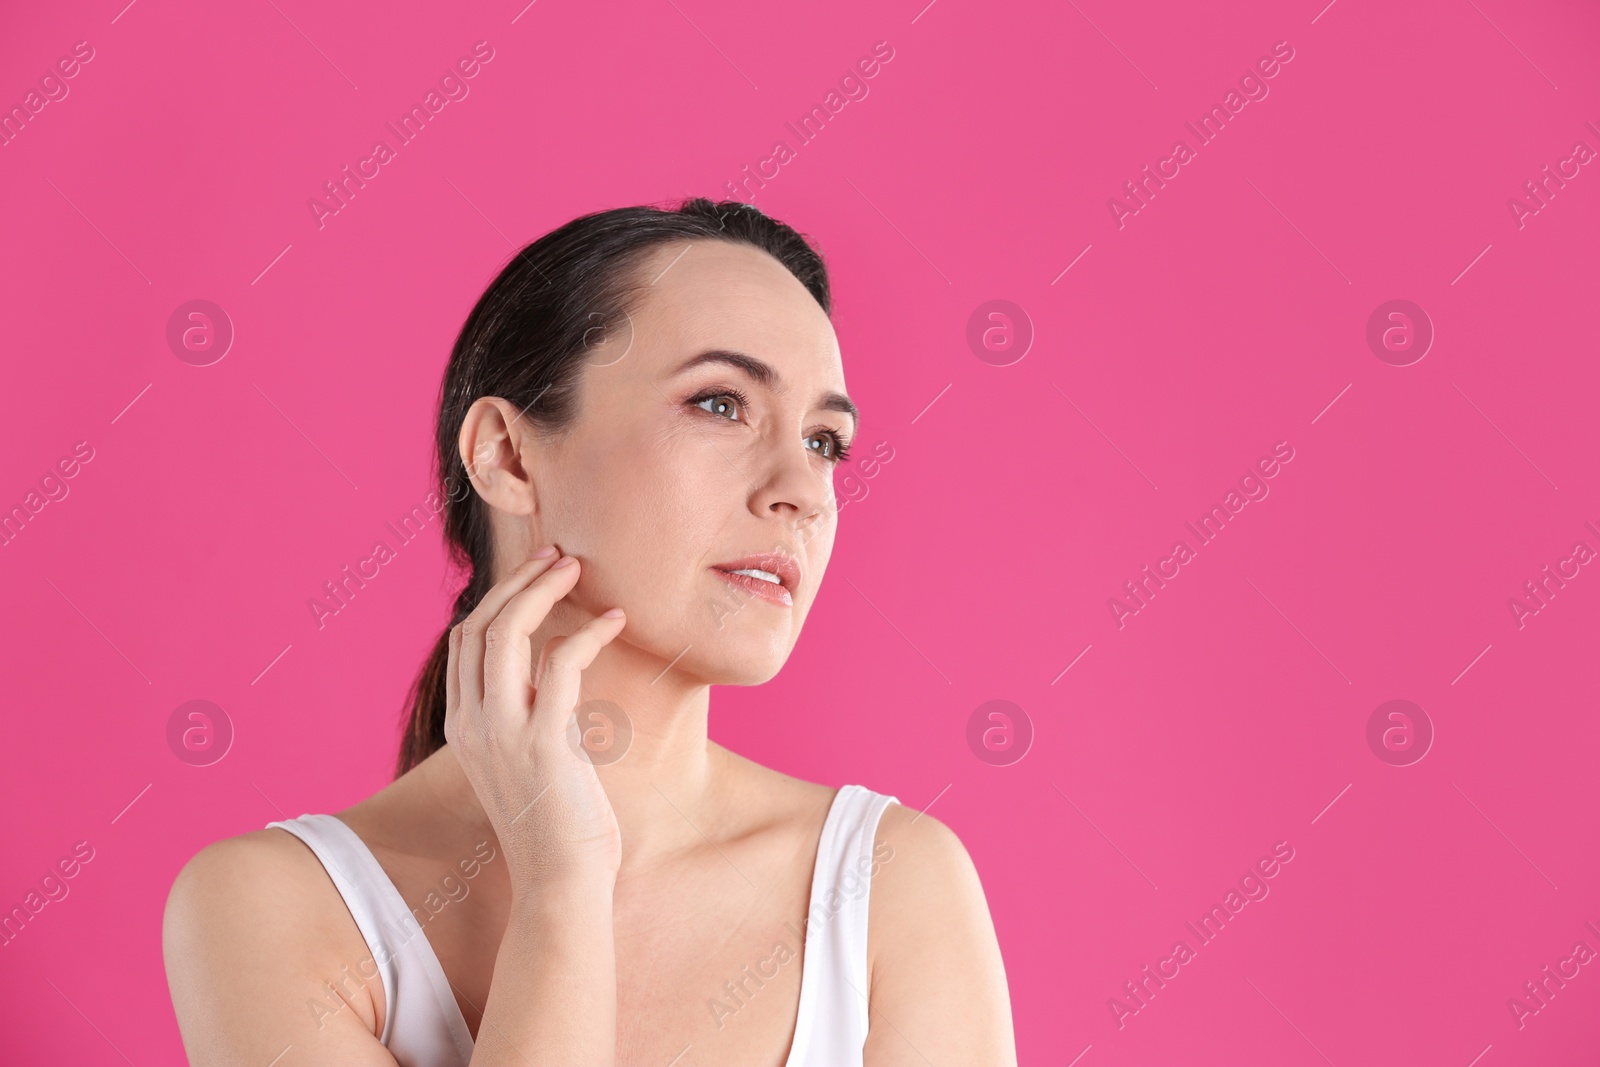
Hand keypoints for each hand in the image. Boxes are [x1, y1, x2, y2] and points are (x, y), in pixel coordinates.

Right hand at [444, 549, 626, 895]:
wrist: (561, 884)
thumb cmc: (556, 826)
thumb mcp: (527, 763)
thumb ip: (526, 718)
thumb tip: (551, 673)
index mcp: (463, 728)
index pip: (465, 640)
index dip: (499, 597)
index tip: (536, 571)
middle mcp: (472, 725)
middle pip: (479, 626)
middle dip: (518, 581)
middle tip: (558, 556)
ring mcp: (503, 732)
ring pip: (505, 633)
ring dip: (542, 590)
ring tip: (578, 568)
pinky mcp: (544, 741)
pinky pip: (560, 663)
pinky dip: (588, 632)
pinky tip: (615, 621)